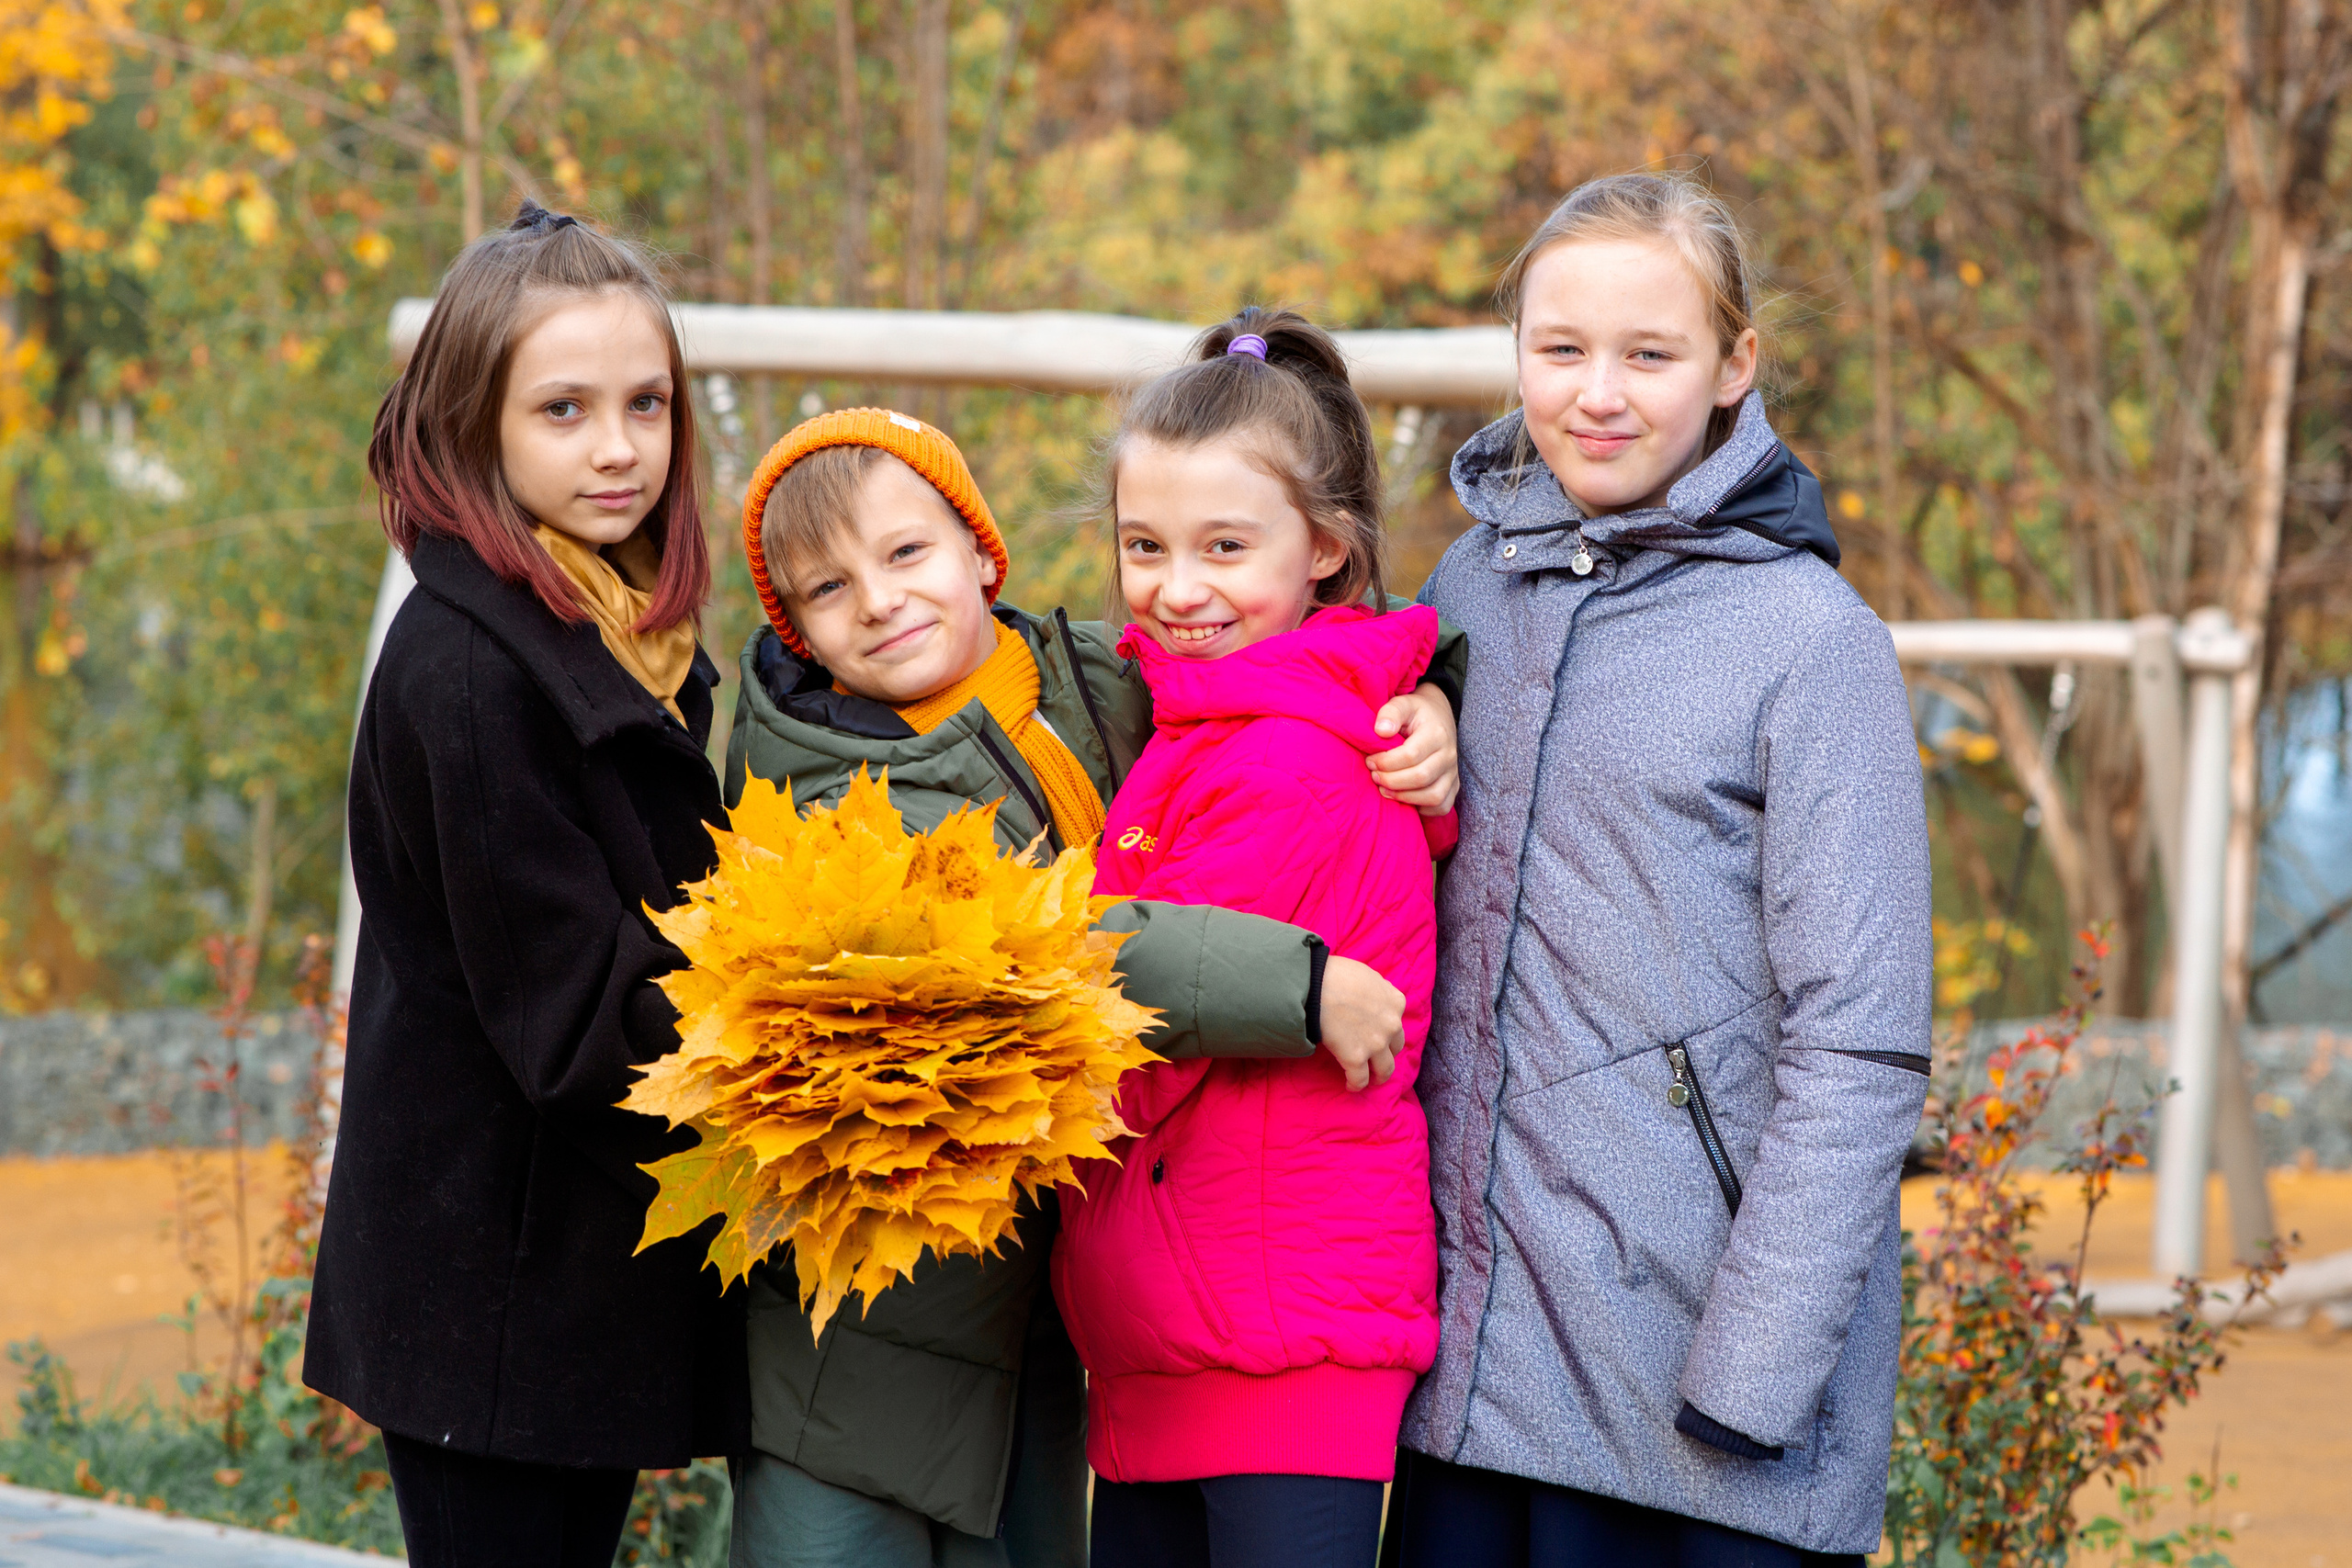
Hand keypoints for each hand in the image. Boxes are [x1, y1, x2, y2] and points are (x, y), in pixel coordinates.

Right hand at [1318, 954, 1401, 1091]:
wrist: (1314, 985)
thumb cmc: (1335, 974)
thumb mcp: (1368, 975)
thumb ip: (1377, 990)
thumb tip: (1372, 998)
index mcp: (1396, 1002)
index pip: (1397, 1022)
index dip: (1387, 1030)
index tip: (1378, 1035)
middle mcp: (1392, 1024)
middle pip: (1395, 1047)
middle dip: (1387, 1052)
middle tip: (1376, 1057)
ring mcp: (1376, 1043)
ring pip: (1385, 1069)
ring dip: (1378, 1076)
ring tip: (1370, 1079)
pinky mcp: (1356, 1058)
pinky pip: (1360, 1079)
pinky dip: (1356, 1085)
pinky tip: (1350, 1086)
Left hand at [1369, 683, 1459, 815]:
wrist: (1438, 716)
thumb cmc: (1415, 712)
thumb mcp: (1402, 703)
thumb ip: (1390, 712)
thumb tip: (1381, 731)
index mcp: (1436, 733)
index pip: (1411, 755)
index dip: (1386, 762)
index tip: (1370, 760)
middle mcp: (1449, 755)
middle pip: (1421, 777)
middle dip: (1391, 781)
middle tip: (1374, 775)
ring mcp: (1453, 772)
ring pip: (1434, 796)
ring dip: (1404, 797)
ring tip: (1385, 789)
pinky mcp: (1453, 785)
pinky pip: (1442, 806)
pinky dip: (1423, 808)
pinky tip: (1404, 797)